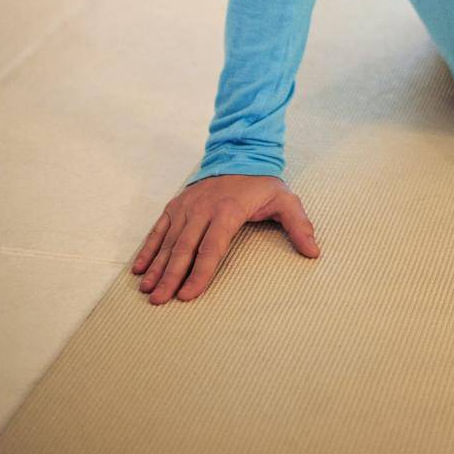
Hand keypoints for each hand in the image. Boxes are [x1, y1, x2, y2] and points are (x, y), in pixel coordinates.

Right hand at [131, 174, 318, 303]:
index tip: (188, 296)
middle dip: (171, 276)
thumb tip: (314, 252)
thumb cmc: (262, 183)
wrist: (239, 152)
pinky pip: (160, 228)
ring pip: (169, 241)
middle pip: (185, 248)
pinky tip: (139, 268)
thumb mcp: (285, 200)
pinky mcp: (177, 204)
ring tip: (146, 290)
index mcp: (228, 211)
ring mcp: (187, 206)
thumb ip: (299, 225)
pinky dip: (149, 248)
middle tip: (158, 301)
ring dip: (157, 266)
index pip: (212, 248)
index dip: (200, 273)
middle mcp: (203, 209)